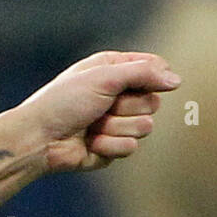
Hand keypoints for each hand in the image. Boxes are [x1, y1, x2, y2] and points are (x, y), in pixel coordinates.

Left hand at [18, 51, 180, 172]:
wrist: (39, 139)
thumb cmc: (63, 102)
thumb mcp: (103, 77)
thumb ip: (142, 73)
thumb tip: (177, 80)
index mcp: (112, 70)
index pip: (153, 68)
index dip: (151, 76)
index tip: (131, 82)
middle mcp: (116, 94)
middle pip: (153, 101)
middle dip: (126, 106)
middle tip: (99, 106)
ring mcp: (116, 122)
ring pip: (146, 126)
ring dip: (115, 127)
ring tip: (91, 125)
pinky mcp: (114, 146)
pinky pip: (131, 147)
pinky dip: (109, 145)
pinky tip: (89, 143)